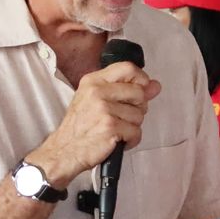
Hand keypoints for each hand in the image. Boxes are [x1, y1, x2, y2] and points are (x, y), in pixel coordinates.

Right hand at [28, 61, 162, 187]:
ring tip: (115, 130)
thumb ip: (126, 90)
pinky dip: (130, 140)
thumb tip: (155, 86)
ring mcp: (104, 109)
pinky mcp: (110, 126)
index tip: (140, 91)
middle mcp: (97, 91)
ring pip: (140, 115)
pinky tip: (117, 140)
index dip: (141, 80)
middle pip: (139, 92)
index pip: (128, 68)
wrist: (64, 150)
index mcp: (93, 81)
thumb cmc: (81, 127)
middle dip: (138, 108)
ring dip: (132, 126)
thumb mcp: (96, 101)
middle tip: (121, 117)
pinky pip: (136, 132)